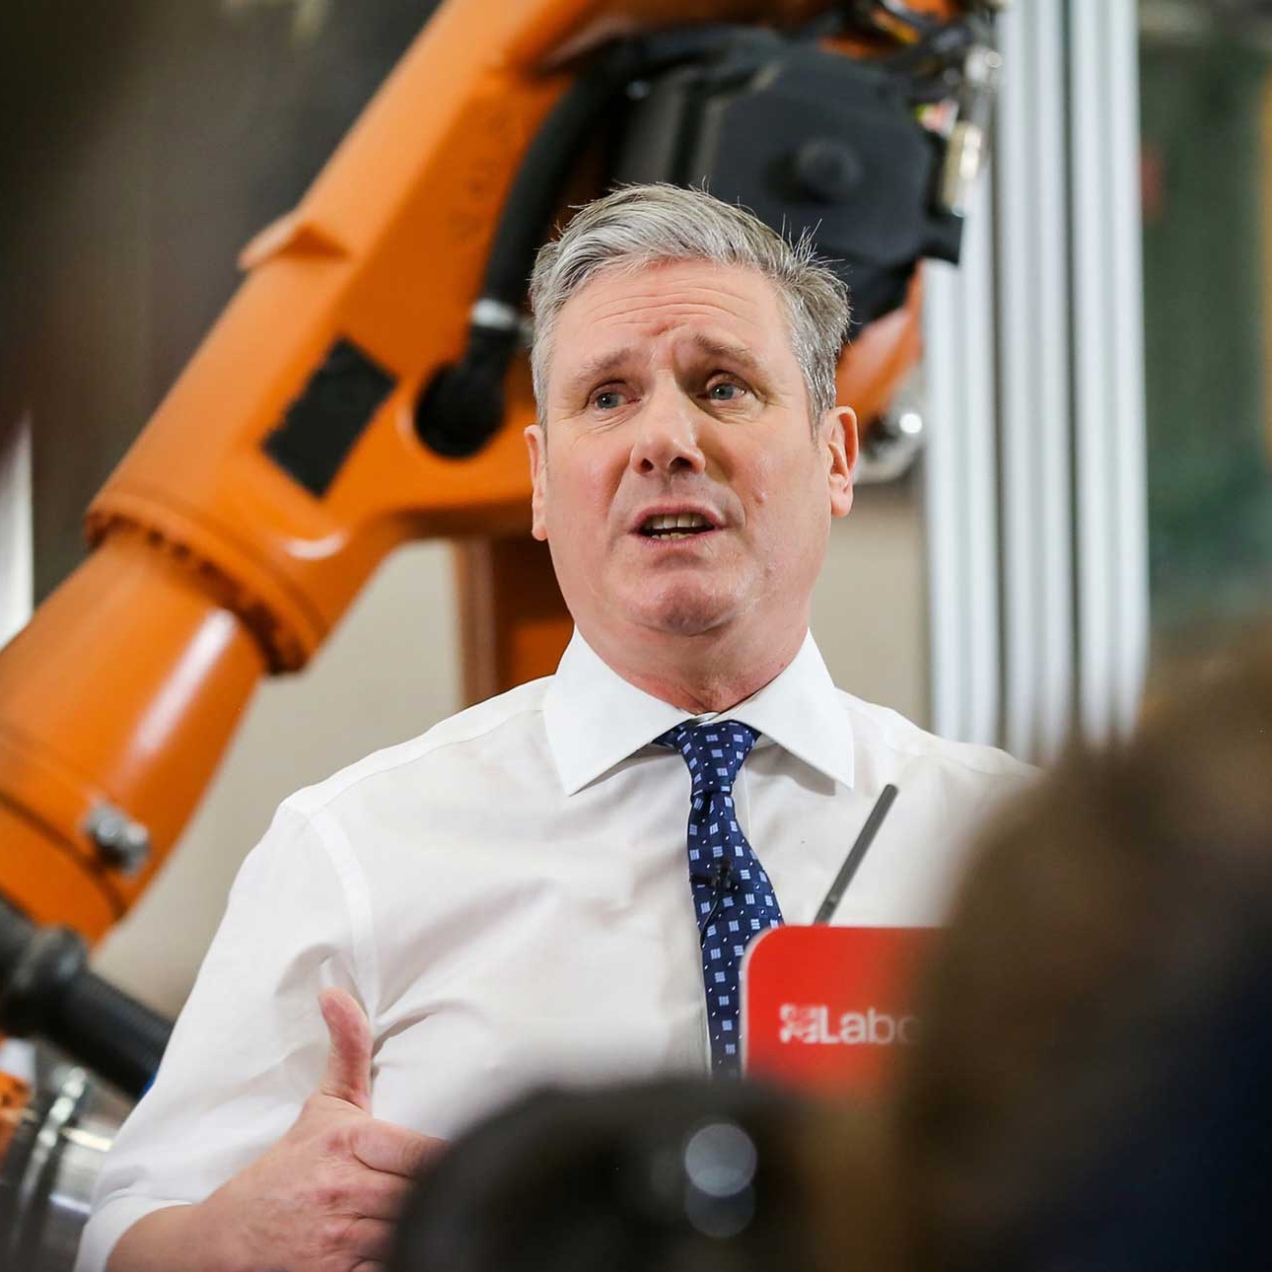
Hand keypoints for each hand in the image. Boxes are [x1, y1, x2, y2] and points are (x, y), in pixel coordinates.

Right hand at [113, 988, 443, 1271]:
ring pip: (407, 1234)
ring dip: (419, 1227)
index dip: (448, 1162)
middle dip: (435, 1194)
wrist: (226, 1238)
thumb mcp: (324, 1104)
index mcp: (348, 1142)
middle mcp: (344, 1190)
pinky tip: (407, 1246)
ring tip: (429, 1218)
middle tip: (450, 1190)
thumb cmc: (286, 1169)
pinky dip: (399, 1258)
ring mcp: (338, 1239)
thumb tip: (338, 994)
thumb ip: (348, 1048)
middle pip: (420, 1196)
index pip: (422, 1154)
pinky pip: (386, 1267)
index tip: (470, 1162)